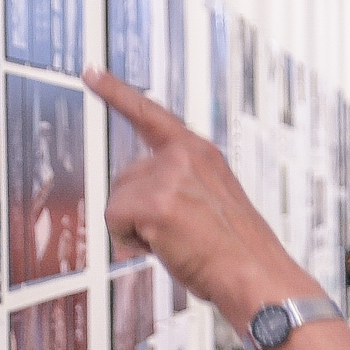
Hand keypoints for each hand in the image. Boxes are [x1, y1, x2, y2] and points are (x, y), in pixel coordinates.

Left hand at [87, 69, 323, 326]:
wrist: (258, 276)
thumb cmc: (238, 251)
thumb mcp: (214, 200)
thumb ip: (181, 185)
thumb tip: (144, 202)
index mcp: (200, 153)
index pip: (150, 114)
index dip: (117, 93)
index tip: (92, 73)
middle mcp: (184, 157)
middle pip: (124, 177)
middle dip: (136, 210)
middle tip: (174, 234)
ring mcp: (170, 177)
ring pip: (118, 201)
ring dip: (135, 229)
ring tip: (176, 243)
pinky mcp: (156, 202)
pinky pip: (115, 220)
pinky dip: (131, 240)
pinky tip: (164, 247)